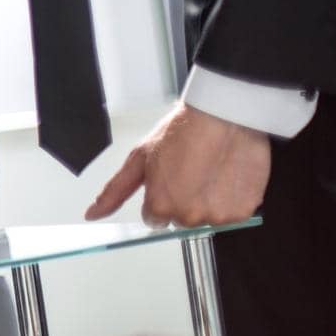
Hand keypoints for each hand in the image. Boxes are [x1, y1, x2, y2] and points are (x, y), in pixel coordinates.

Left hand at [85, 103, 269, 226]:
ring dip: (207, 200)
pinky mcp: (244, 211)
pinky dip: (230, 199)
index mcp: (161, 205)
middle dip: (182, 200)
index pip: (154, 219)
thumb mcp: (138, 158)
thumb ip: (114, 191)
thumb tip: (92, 214)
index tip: (168, 179)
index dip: (159, 196)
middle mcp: (189, 216)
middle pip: (180, 219)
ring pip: (207, 218)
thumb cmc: (181, 131)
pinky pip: (232, 214)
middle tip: (188, 171)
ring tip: (208, 171)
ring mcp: (218, 216)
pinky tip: (224, 175)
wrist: (222, 115)